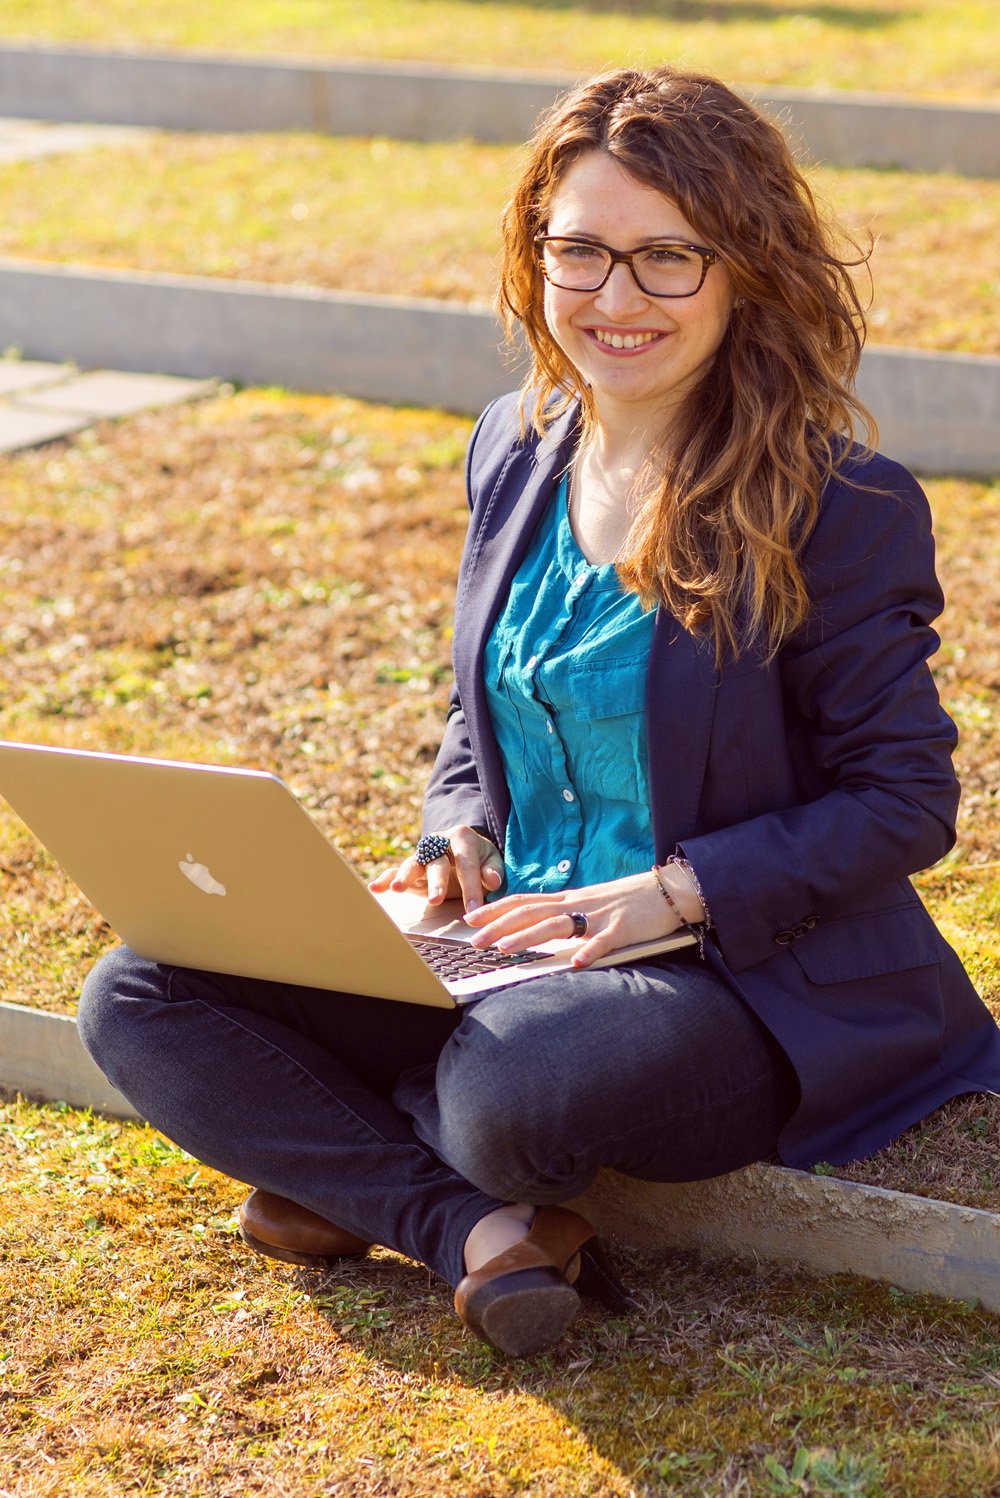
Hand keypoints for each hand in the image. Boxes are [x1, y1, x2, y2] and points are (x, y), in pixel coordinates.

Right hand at [368, 826, 505, 911]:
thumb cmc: (480, 856)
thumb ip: (493, 869)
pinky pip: (395, 871)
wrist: (463, 848)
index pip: (467, 864)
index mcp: (461, 838)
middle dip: (436, 882)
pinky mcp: (411, 867)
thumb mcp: (492, 858)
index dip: (471, 887)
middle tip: (436, 900)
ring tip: (397, 888)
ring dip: (404, 877)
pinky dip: (385, 879)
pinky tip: (375, 888)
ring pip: (413, 864)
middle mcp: (438, 843)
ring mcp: (422, 855)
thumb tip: (493, 881)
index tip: (474, 908)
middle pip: (437, 863)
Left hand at [462, 868, 686, 968]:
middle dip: (500, 926)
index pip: (525, 901)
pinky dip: (590, 951)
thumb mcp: (591, 903)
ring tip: (506, 949)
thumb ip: (567, 913)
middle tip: (475, 941)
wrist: (669, 889)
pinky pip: (605, 941)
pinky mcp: (624, 929)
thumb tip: (538, 927)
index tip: (470, 918)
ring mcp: (601, 916)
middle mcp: (579, 904)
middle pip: (533, 912)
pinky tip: (576, 964)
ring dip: (530, 937)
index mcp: (570, 898)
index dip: (496, 908)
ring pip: (559, 924)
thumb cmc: (629, 900)